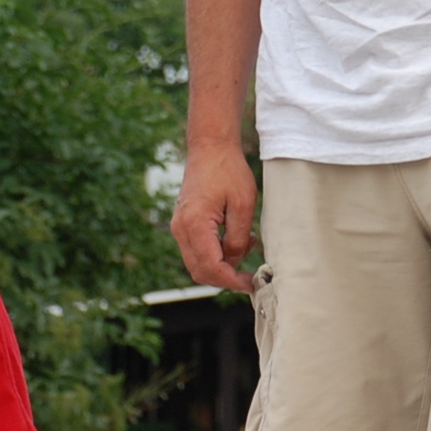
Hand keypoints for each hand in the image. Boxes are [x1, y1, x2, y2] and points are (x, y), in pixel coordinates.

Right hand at [171, 145, 261, 290]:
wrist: (210, 147)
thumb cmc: (228, 170)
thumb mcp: (243, 205)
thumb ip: (238, 238)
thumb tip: (235, 262)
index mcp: (194, 224)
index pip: (210, 267)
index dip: (231, 280)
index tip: (250, 283)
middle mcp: (180, 229)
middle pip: (200, 271)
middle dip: (226, 278)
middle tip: (250, 275)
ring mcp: (179, 227)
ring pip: (198, 263)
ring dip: (222, 265)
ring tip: (248, 246)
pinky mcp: (184, 224)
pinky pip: (197, 250)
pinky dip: (216, 254)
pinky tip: (235, 240)